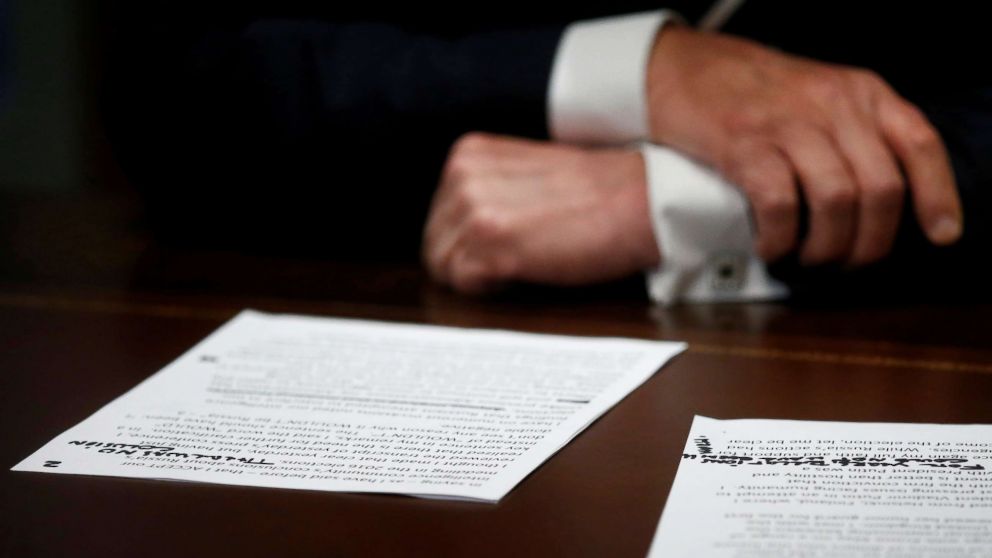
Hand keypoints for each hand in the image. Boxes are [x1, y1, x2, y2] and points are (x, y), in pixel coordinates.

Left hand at [423, 133, 659, 292]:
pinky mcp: (491, 243)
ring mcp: (474, 209)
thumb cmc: (593, 194)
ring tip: (521, 263)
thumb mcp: (522, 173)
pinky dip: (489, 288)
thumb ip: (486, 188)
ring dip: (478, 275)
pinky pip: (463, 283)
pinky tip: (523, 272)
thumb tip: (456, 229)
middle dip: (466, 261)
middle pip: (434, 243)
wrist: (640, 200)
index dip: (467, 240)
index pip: (437, 217)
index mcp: (468, 155)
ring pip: (442, 266)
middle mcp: (463, 176)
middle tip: (513, 259)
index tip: (503, 242)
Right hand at [646, 25, 962, 265]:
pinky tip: (771, 245)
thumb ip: (854, 133)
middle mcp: (832, 105)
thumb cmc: (752, 92)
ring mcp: (787, 123)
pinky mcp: (743, 144)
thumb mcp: (820, 96)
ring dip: (826, 245)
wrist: (684, 67)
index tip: (941, 234)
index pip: (919, 144)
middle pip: (881, 187)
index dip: (937, 195)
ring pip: (837, 200)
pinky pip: (779, 203)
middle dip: (870, 241)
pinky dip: (780, 237)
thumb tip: (880, 201)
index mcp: (860, 93)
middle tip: (847, 262)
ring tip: (808, 258)